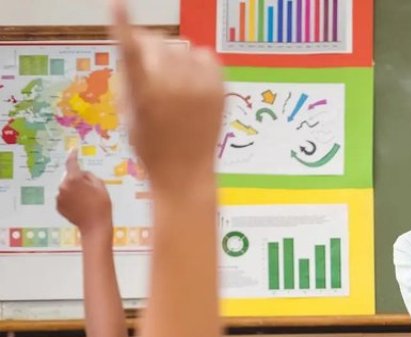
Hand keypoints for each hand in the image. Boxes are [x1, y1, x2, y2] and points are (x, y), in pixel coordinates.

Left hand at [56, 152, 113, 235]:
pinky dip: (71, 199)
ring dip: (74, 190)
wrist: (95, 226)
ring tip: (87, 201)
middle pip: (70, 177)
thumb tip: (81, 173)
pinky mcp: (58, 206)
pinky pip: (64, 198)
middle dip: (78, 180)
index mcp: (74, 179)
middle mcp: (63, 186)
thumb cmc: (102, 206)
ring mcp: (59, 196)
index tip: (73, 150)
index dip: (73, 155)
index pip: (72, 163)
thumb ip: (89, 176)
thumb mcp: (101, 186)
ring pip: (67, 188)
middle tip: (91, 191)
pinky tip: (81, 207)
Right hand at [110, 0, 224, 190]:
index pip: (130, 51)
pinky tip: (190, 78)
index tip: (118, 3)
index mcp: (144, 93)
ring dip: (170, 56)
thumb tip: (135, 51)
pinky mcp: (219, 89)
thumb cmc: (150, 145)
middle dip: (147, 46)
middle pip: (157, 43)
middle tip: (144, 61)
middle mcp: (173, 86)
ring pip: (180, 48)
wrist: (185, 172)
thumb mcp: (128, 111)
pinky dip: (195, 62)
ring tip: (169, 79)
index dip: (123, 25)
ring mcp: (200, 87)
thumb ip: (130, 78)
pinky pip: (206, 56)